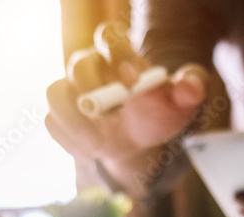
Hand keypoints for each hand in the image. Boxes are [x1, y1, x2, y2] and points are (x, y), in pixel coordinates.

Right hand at [45, 23, 209, 191]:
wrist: (139, 142)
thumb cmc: (159, 114)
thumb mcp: (181, 103)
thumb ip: (191, 89)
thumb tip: (191, 87)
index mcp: (119, 54)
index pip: (110, 37)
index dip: (118, 55)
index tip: (133, 83)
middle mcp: (88, 66)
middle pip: (78, 64)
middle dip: (92, 91)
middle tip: (109, 119)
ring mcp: (69, 90)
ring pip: (56, 94)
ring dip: (74, 121)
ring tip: (98, 144)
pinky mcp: (57, 116)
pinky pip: (52, 124)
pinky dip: (70, 141)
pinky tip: (93, 151)